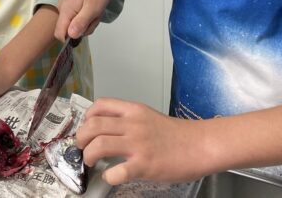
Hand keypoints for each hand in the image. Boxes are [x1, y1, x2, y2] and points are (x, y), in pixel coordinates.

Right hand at [56, 0, 115, 40]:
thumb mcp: (93, 8)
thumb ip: (81, 22)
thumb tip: (70, 36)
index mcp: (65, 10)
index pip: (59, 34)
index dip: (71, 38)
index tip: (85, 30)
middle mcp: (62, 9)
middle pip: (70, 30)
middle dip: (85, 28)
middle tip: (95, 15)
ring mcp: (67, 6)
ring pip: (76, 24)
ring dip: (89, 21)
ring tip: (95, 9)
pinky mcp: (72, 4)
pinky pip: (78, 17)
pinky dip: (88, 16)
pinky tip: (93, 7)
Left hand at [77, 98, 203, 183]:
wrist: (200, 145)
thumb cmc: (175, 134)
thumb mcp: (148, 117)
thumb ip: (128, 119)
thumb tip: (106, 129)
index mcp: (133, 110)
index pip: (100, 105)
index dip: (87, 117)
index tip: (87, 127)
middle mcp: (132, 125)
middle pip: (93, 125)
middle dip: (81, 138)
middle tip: (82, 147)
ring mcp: (138, 145)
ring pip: (99, 145)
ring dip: (88, 155)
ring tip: (91, 161)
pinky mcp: (144, 165)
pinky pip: (116, 171)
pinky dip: (108, 176)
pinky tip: (111, 176)